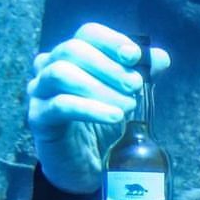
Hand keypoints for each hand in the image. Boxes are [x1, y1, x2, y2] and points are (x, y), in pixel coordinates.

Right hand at [26, 23, 170, 192]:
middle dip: (110, 67)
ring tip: (127, 106)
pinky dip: (91, 108)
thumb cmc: (102, 126)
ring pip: (62, 74)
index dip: (112, 41)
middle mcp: (49, 66)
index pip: (88, 34)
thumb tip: (161, 58)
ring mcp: (39, 91)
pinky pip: (61, 105)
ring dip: (100, 87)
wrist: (85, 166)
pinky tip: (114, 117)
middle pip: (74, 50)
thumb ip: (140, 76)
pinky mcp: (38, 117)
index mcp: (71, 56)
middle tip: (135, 87)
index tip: (135, 56)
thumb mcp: (125, 98)